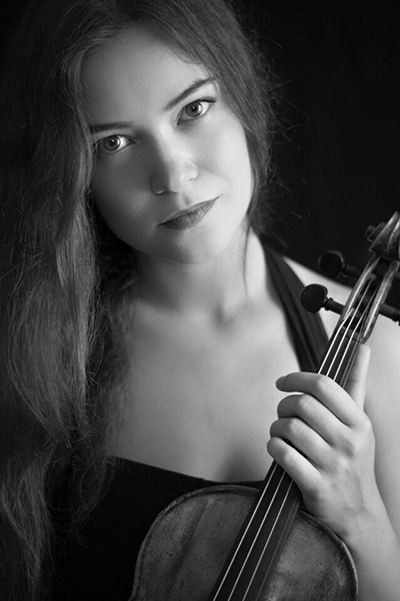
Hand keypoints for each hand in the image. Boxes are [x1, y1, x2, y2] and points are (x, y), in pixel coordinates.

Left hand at [267, 345, 380, 541]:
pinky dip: (273, 447)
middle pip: (302, 404)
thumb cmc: (353, 461)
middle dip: (283, 404)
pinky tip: (278, 449)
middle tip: (282, 412)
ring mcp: (333, 465)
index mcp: (359, 422)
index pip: (324, 385)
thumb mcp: (360, 423)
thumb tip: (363, 349)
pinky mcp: (316, 486)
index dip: (297, 378)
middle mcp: (349, 441)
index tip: (283, 382)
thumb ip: (356, 385)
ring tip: (280, 433)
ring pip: (289, 428)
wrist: (358, 513)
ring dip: (276, 428)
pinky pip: (283, 454)